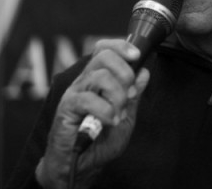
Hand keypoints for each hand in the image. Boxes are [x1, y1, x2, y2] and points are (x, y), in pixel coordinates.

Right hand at [36, 39, 149, 188]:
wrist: (81, 165)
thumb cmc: (100, 141)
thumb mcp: (126, 116)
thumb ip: (134, 95)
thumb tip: (144, 72)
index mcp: (97, 79)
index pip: (104, 49)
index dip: (120, 46)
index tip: (136, 56)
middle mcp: (84, 82)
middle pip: (103, 56)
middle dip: (125, 73)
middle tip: (129, 95)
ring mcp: (74, 93)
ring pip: (99, 77)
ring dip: (117, 96)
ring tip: (118, 114)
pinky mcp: (67, 108)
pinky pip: (88, 99)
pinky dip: (106, 111)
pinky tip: (110, 121)